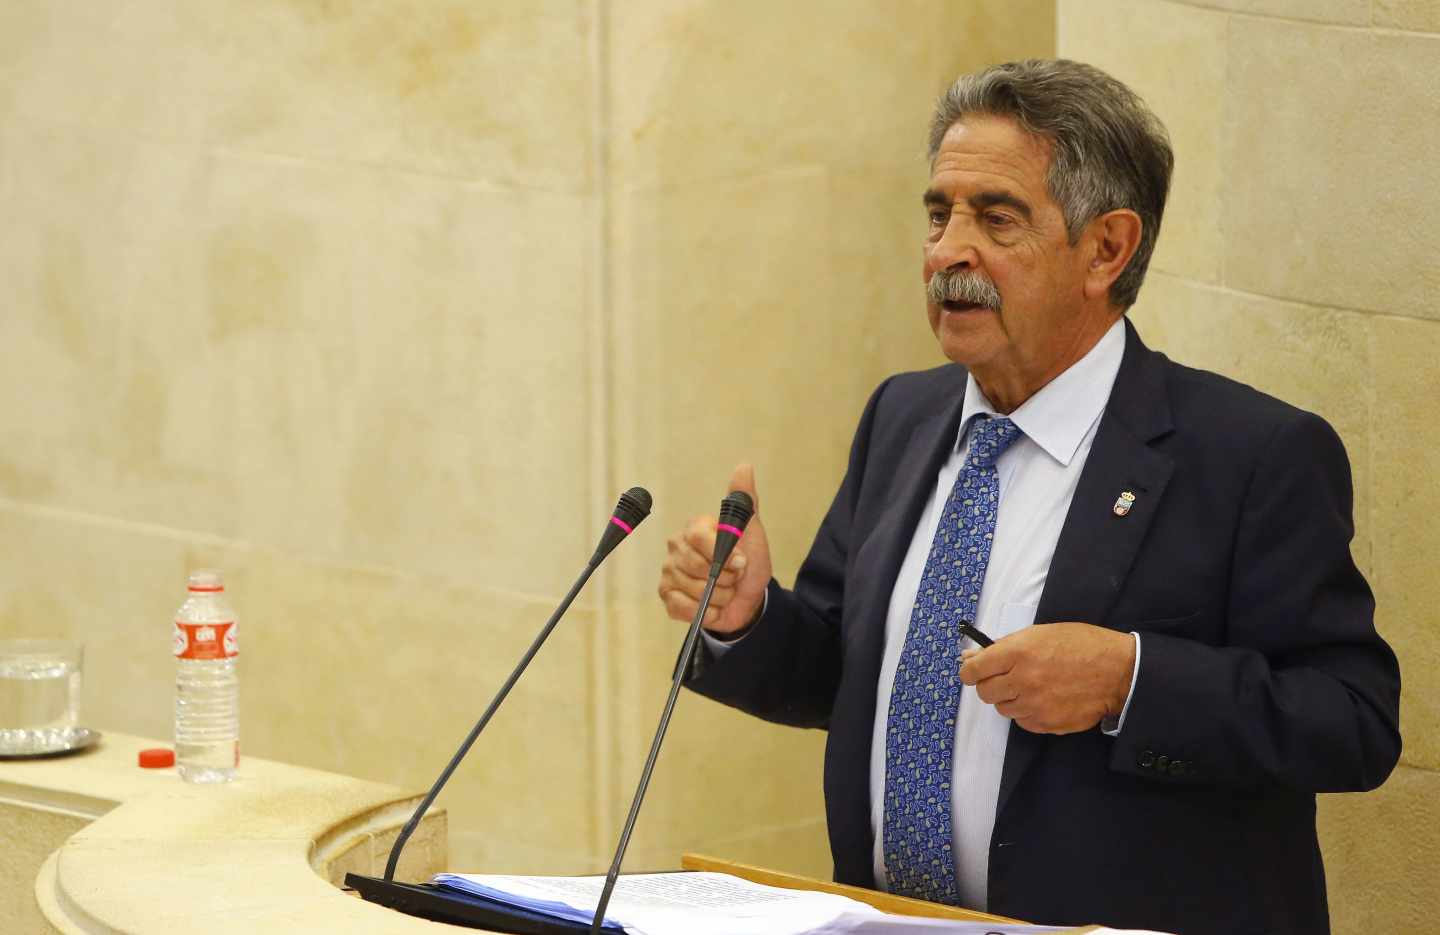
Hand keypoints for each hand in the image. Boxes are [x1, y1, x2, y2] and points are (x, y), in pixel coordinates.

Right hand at [657, 463, 772, 635]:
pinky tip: (712, 606)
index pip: (698, 537)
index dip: (722, 554)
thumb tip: (744, 467)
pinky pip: (682, 607)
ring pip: (694, 590)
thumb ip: (744, 502)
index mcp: (694, 528)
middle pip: (697, 566)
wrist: (748, 600)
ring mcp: (669, 572)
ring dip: (719, 597)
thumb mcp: (752, 532)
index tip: (740, 561)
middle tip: (734, 577)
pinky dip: (705, 612)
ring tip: (725, 591)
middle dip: (725, 578)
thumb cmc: (748, 564)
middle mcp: (677, 547)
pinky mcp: (667, 597)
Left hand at [957, 623, 1135, 734]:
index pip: (973, 670)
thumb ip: (1004, 646)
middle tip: (1006, 678)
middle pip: (984, 692)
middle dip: (990, 685)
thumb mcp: (1040, 633)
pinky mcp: (1047, 723)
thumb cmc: (1080, 645)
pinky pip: (1023, 721)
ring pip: (1003, 709)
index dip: (970, 671)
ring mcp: (1035, 705)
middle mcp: (1022, 681)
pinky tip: (1045, 699)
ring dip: (1010, 699)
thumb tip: (971, 657)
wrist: (1118, 672)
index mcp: (1018, 653)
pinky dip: (1027, 713)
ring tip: (1032, 687)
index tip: (973, 671)